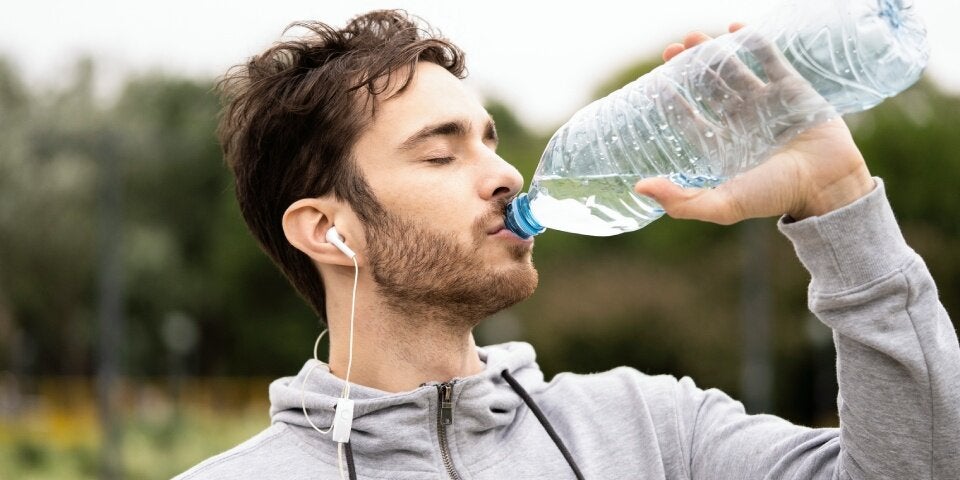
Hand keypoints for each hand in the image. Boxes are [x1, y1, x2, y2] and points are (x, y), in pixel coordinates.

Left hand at [634, 24, 874, 222]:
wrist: (827, 184)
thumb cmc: (775, 196)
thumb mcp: (723, 205)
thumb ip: (681, 201)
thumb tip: (639, 188)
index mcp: (724, 147)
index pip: (691, 119)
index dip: (673, 102)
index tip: (655, 83)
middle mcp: (742, 123)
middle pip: (709, 89)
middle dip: (689, 68)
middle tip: (671, 49)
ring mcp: (767, 104)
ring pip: (734, 71)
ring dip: (714, 52)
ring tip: (693, 36)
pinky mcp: (791, 88)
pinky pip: (769, 59)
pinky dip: (753, 42)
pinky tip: (735, 27)